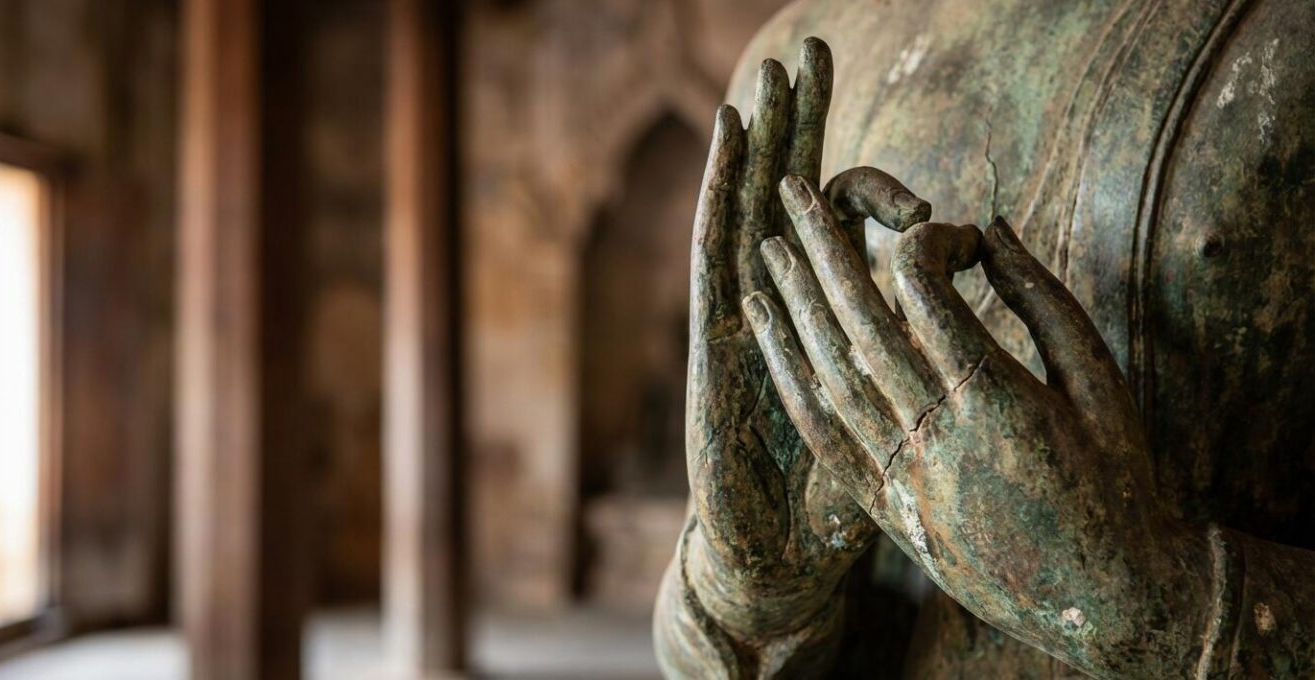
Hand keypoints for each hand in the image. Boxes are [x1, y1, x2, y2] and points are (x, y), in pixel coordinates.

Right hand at [681, 39, 882, 640]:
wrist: (771, 567)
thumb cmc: (842, 506)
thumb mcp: (910, 429)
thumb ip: (937, 363)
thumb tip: (971, 297)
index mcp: (830, 336)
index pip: (851, 246)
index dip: (881, 204)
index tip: (935, 217)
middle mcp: (778, 317)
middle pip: (789, 207)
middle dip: (799, 132)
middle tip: (807, 55)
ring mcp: (739, 325)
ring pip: (750, 214)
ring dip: (757, 146)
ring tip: (765, 79)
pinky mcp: (711, 342)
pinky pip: (718, 255)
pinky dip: (722, 192)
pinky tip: (730, 141)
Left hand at [744, 174, 1213, 676]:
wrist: (1105, 598)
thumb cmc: (1118, 481)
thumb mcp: (1100, 383)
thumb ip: (1043, 301)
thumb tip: (994, 228)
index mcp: (997, 401)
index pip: (925, 292)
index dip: (929, 244)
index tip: (953, 234)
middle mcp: (936, 435)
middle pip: (859, 321)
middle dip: (822, 247)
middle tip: (791, 188)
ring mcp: (902, 473)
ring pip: (829, 372)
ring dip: (794, 303)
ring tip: (768, 246)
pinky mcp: (883, 503)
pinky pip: (820, 430)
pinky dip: (787, 372)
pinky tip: (765, 328)